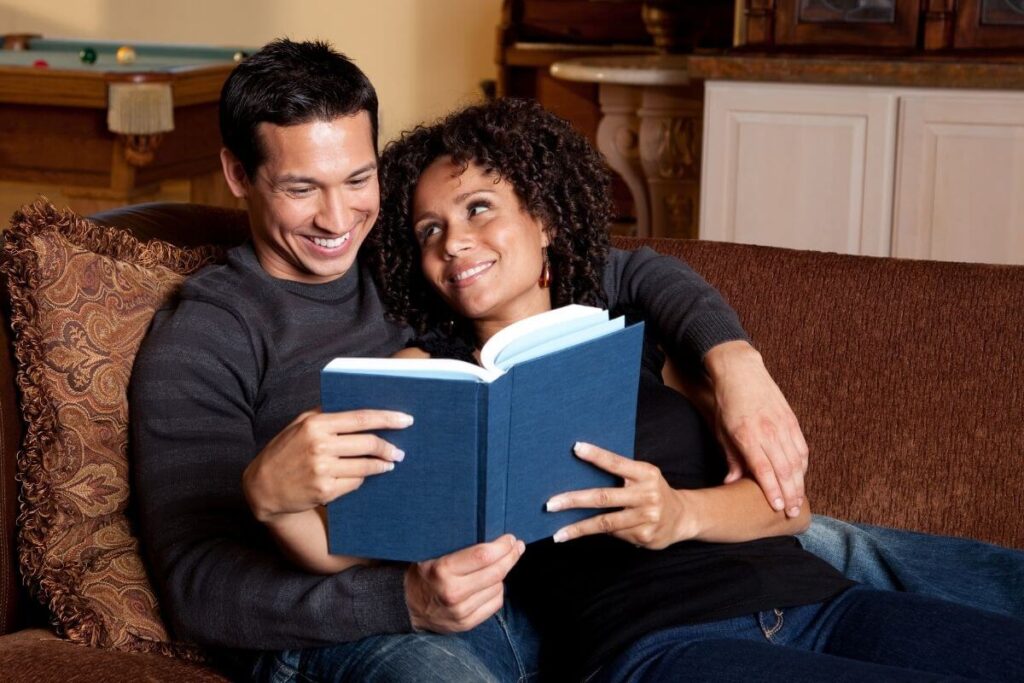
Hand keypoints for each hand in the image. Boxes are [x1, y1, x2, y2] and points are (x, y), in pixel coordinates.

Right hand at [243, 408, 411, 521]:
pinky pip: (355, 482)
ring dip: (382, 465)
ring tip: (389, 463)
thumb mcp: (299, 424)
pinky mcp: (325, 491)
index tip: (406, 420)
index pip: (361, 418)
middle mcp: (320, 446)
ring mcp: (323, 470)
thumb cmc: (283, 451)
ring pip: (366, 466)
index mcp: (316, 425)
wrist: (262, 487)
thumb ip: (326, 414)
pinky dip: (363, 478)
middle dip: (389, 447)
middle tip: (399, 451)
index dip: (387, 418)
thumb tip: (359, 408)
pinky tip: (365, 475)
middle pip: (368, 443)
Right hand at [405, 534, 524, 632]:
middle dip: (511, 556)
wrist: (404, 604)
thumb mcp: (431, 552)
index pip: (483, 556)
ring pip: (498, 587)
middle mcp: (453, 593)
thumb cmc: (421, 572)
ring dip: (503, 574)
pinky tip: (493, 582)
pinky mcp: (465, 624)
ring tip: (501, 563)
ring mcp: (460, 612)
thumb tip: (489, 530)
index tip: (510, 538)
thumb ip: (457, 543)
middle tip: (517, 546)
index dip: (502, 546)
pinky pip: (494, 604)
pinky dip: (497, 590)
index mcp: (442, 570)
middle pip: (495, 572)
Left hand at [547, 442, 686, 548]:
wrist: (682, 517)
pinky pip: (615, 534)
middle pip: (604, 497)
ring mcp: (647, 517)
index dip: (596, 455)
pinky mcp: (645, 535)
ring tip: (558, 534)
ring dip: (578, 528)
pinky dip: (600, 533)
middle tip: (550, 504)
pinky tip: (589, 534)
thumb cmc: (652, 491)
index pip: (617, 463)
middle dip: (574, 500)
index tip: (575, 448)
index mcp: (646, 473)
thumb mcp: (644, 476)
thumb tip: (582, 471)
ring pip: (605, 522)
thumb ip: (622, 474)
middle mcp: (648, 494)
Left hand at [703, 341, 807, 517]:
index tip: (777, 508)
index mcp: (748, 435)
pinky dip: (803, 465)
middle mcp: (768, 431)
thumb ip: (731, 458)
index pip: (763, 469)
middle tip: (792, 514)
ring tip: (799, 502)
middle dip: (790, 494)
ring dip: (799, 484)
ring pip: (797, 461)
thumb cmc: (728, 404)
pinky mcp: (792, 420)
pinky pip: (802, 448)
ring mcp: (783, 425)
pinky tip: (801, 478)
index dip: (772, 491)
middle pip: (784, 470)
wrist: (742, 372)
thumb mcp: (721, 431)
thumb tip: (730, 483)